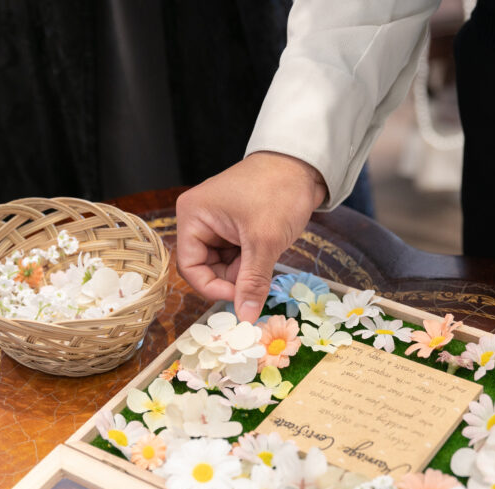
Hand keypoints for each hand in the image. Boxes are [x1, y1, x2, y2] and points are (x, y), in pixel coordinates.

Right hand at [176, 152, 326, 323]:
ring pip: (225, 266)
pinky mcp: (235, 228)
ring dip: (246, 270)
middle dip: (234, 278)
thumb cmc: (279, 191)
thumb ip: (253, 282)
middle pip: (207, 269)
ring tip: (266, 254)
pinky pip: (237, 257)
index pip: (190, 268)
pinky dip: (253, 262)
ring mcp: (218, 224)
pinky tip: (268, 252)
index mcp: (193, 216)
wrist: (305, 166)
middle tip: (258, 275)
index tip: (240, 297)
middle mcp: (199, 220)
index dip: (213, 287)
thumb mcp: (265, 242)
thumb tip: (245, 317)